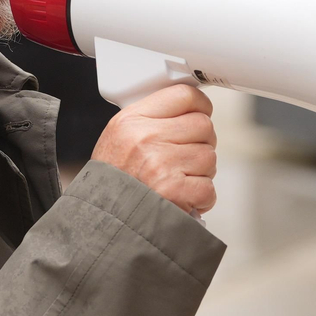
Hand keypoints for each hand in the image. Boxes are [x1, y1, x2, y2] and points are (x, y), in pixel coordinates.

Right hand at [91, 84, 217, 215]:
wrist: (106, 219)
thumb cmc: (114, 180)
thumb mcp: (120, 137)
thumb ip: (150, 119)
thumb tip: (189, 109)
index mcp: (132, 121)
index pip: (184, 96)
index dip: (200, 106)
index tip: (200, 114)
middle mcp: (146, 139)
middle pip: (203, 125)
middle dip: (200, 143)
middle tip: (184, 157)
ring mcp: (161, 165)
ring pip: (209, 157)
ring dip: (200, 172)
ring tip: (177, 180)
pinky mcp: (175, 191)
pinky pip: (208, 188)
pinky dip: (200, 198)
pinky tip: (181, 198)